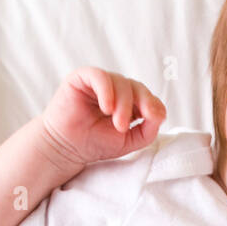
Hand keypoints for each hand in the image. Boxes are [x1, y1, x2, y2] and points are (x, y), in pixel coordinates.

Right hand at [39, 66, 165, 167]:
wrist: (66, 149)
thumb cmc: (95, 144)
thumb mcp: (129, 140)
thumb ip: (149, 129)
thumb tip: (160, 113)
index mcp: (129, 101)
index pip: (148, 96)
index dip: (153, 105)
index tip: (153, 119)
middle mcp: (116, 88)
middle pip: (137, 87)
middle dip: (141, 104)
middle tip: (127, 126)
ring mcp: (100, 82)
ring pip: (121, 82)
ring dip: (123, 103)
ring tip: (117, 124)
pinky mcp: (82, 77)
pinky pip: (100, 76)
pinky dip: (107, 91)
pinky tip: (106, 108)